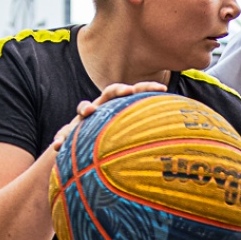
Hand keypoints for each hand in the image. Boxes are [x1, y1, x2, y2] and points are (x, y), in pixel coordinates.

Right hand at [49, 81, 169, 154]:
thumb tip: (183, 145)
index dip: (147, 88)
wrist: (85, 151)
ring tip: (88, 111)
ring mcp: (85, 119)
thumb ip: (148, 138)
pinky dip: (61, 138)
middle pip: (110, 93)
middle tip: (128, 91)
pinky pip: (63, 134)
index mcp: (120, 107)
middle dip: (118, 90)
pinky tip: (57, 145)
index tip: (163, 89)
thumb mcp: (130, 139)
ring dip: (85, 108)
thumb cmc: (115, 145)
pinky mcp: (69, 132)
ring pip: (84, 108)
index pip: (135, 92)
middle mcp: (103, 108)